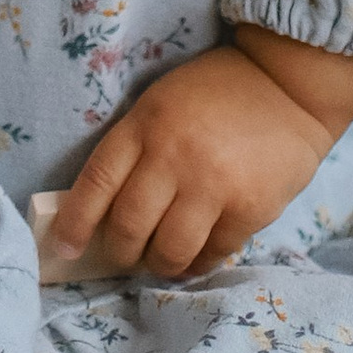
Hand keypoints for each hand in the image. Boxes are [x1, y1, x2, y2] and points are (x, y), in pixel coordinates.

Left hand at [47, 26, 352, 283]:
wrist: (288, 87)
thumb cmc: (216, 94)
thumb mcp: (161, 104)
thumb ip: (135, 150)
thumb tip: (103, 211)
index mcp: (145, 123)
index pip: (97, 182)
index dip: (75, 222)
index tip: (63, 248)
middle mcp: (173, 155)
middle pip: (128, 226)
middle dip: (120, 252)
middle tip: (125, 254)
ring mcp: (212, 185)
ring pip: (168, 252)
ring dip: (158, 265)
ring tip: (161, 259)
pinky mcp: (249, 209)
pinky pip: (212, 255)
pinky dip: (198, 263)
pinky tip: (196, 256)